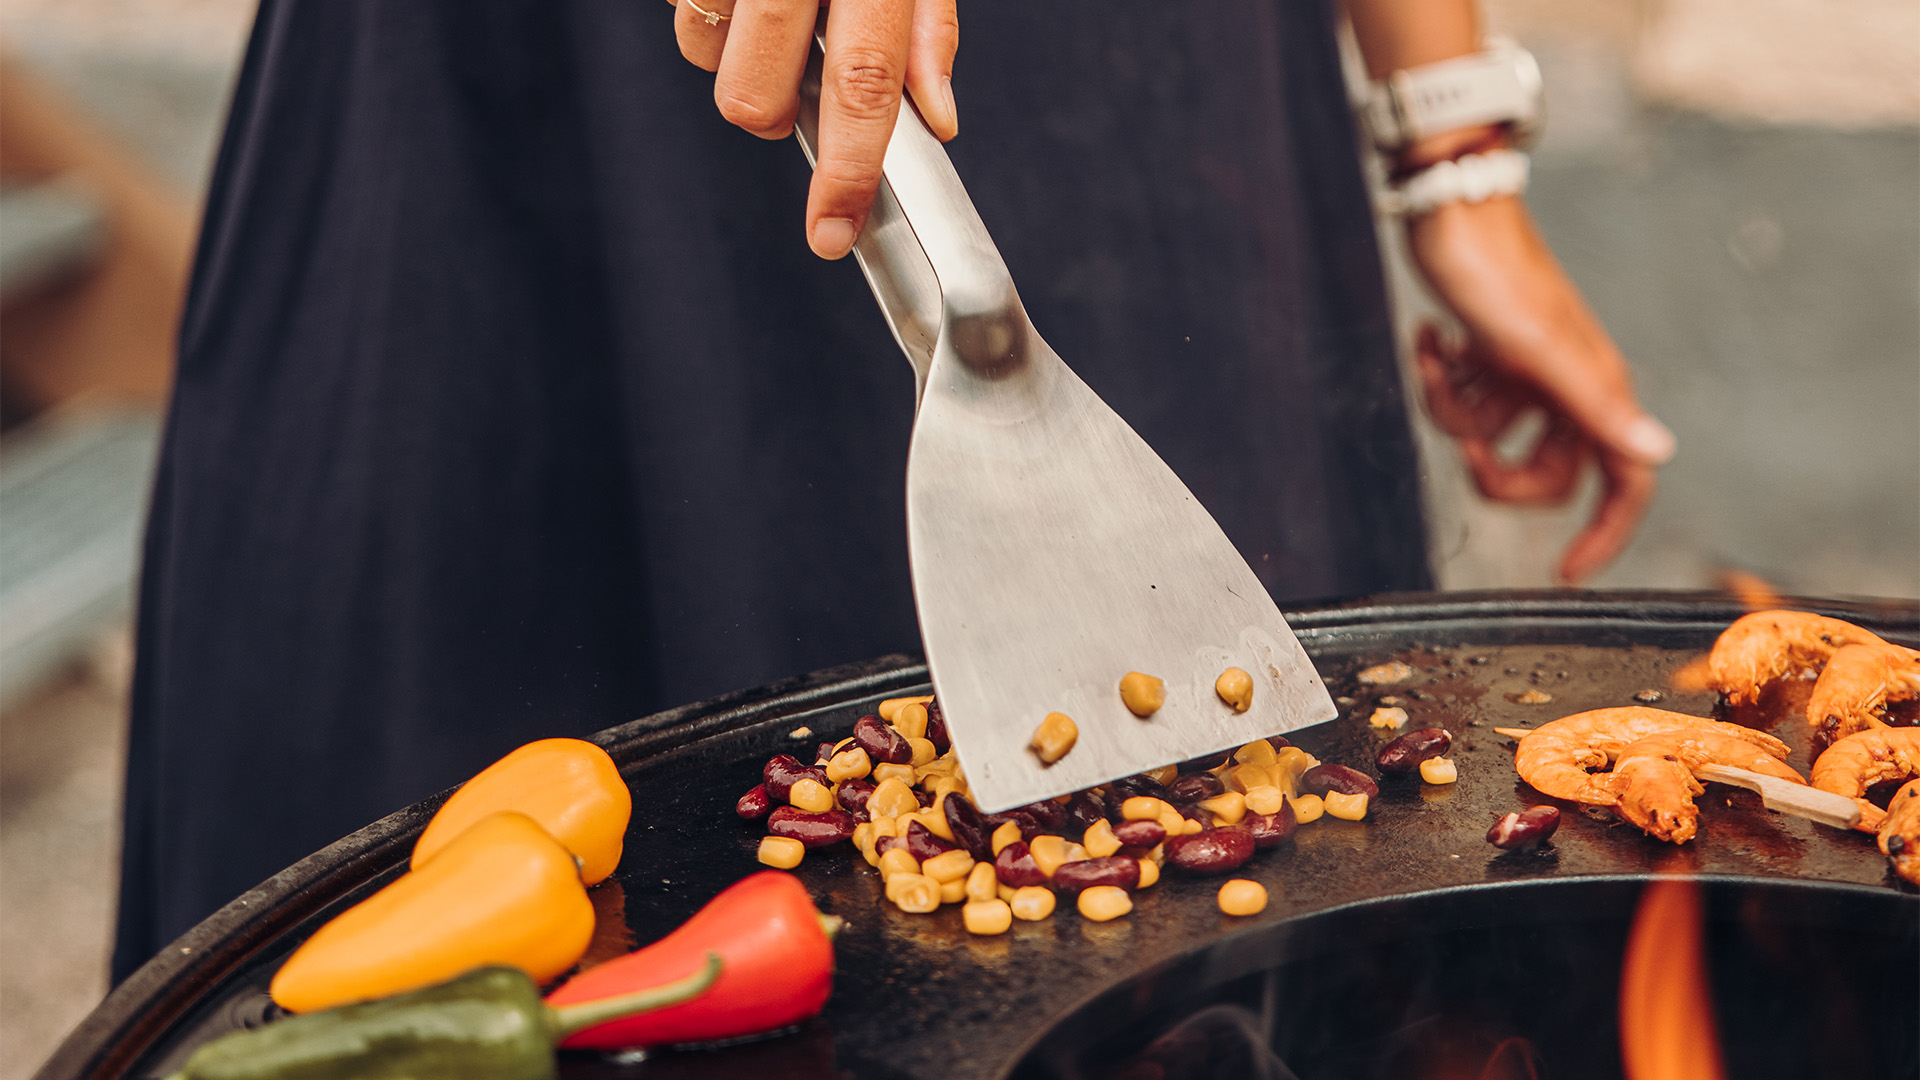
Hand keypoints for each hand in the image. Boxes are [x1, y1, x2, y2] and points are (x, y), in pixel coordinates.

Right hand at [670, 0, 958, 258]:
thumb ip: (928, 31)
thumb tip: (939, 118)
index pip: (861, 85)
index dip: (847, 170)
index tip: (833, 232)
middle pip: (756, 95)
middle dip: (772, 113)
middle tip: (798, 75)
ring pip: (702, 53)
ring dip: (731, 51)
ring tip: (769, 8)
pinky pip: (673, 6)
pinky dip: (706, 10)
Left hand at [1407, 194, 1676, 584]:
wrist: (1450, 213)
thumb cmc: (1497, 275)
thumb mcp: (1541, 349)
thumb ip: (1598, 405)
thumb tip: (1656, 454)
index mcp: (1595, 390)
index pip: (1623, 480)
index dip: (1604, 532)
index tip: (1565, 571)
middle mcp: (1568, 388)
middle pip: (1546, 475)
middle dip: (1498, 472)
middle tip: (1467, 454)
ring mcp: (1527, 376)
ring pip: (1492, 438)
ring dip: (1453, 410)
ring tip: (1440, 359)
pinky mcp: (1490, 360)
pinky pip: (1464, 402)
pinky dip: (1439, 378)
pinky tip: (1431, 340)